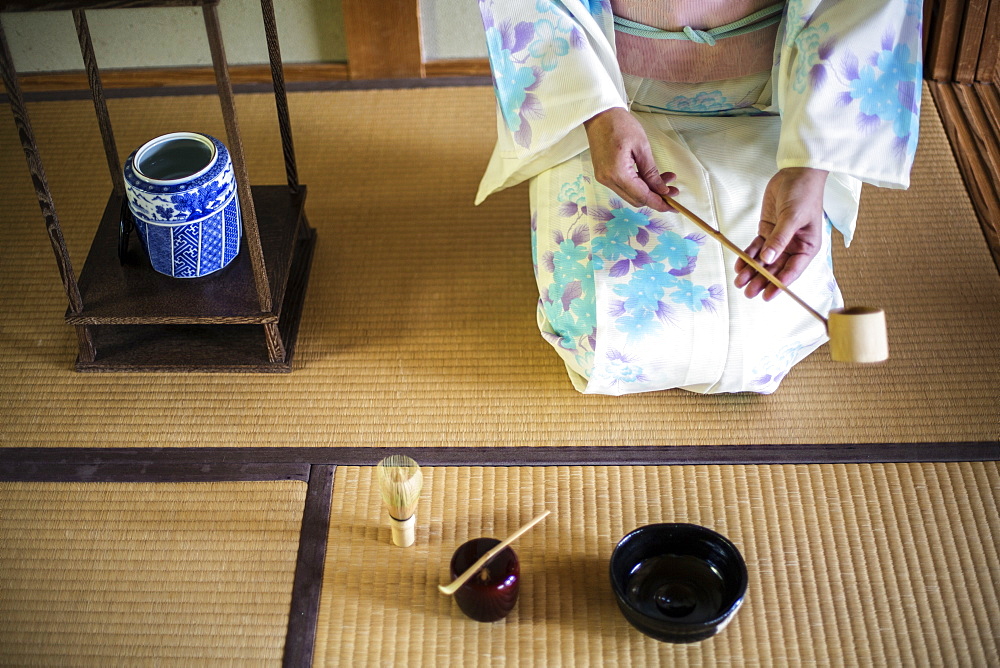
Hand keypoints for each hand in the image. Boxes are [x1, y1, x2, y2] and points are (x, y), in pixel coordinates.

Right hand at [583, 107, 677, 211]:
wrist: (599, 115)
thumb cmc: (620, 125)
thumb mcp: (642, 147)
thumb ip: (651, 172)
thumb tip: (662, 190)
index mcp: (618, 173)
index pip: (642, 196)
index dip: (659, 203)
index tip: (674, 206)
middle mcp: (608, 180)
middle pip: (636, 199)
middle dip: (656, 197)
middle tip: (673, 188)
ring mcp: (604, 178)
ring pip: (630, 194)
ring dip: (648, 190)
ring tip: (665, 178)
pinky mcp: (603, 174)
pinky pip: (623, 186)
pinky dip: (638, 185)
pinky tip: (649, 176)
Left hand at [734, 167, 827, 300]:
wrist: (796, 173)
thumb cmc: (803, 194)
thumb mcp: (792, 217)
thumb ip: (779, 239)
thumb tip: (768, 260)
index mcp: (807, 246)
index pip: (792, 270)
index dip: (779, 284)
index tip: (767, 296)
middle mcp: (794, 246)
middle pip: (776, 269)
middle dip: (762, 280)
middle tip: (748, 293)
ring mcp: (779, 239)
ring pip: (764, 260)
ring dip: (752, 271)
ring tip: (739, 282)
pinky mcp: (767, 231)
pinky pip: (756, 248)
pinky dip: (747, 256)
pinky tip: (739, 265)